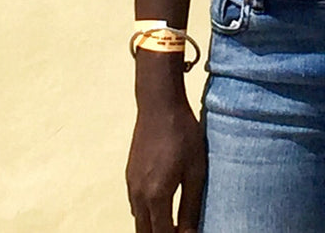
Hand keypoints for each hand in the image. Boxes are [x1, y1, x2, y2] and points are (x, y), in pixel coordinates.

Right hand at [126, 97, 206, 232]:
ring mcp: (131, 184)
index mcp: (156, 196)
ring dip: (153, 227)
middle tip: (179, 231)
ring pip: (138, 220)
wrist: (159, 104)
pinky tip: (162, 207)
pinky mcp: (129, 174)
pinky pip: (135, 205)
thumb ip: (191, 206)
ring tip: (173, 223)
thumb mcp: (195, 171)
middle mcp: (138, 194)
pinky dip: (146, 214)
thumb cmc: (183, 134)